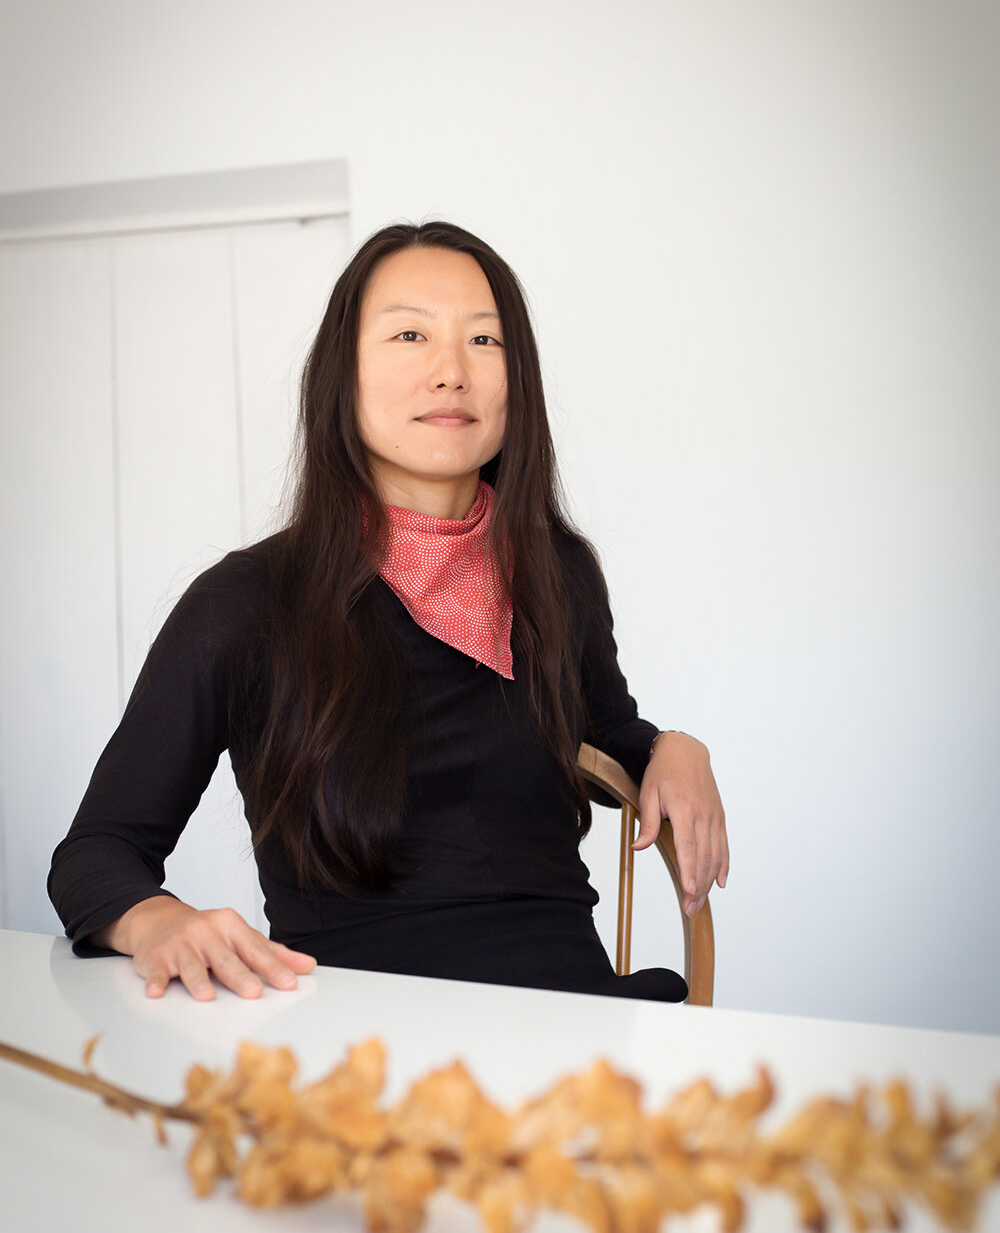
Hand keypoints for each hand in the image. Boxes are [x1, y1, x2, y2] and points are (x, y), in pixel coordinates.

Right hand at [92, 896, 316, 1000]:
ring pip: (191, 965)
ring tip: (207, 995)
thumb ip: (273, 952)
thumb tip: (307, 966)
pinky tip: (156, 992)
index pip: (254, 949)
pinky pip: (155, 970)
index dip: (272, 967)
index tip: (289, 983)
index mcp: (230, 925)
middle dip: (240, 975)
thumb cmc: (208, 934)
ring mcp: (180, 944)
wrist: (160, 921)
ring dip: (198, 980)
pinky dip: (155, 981)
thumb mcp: (240, 937)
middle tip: (254, 992)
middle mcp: (205, 931)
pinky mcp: (155, 957)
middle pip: (225, 958)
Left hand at [634, 732, 728, 917]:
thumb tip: (638, 847)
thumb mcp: (648, 794)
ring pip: (715, 855)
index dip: (689, 871)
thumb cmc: (663, 772)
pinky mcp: (720, 817)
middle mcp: (703, 815)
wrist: (685, 751)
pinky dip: (724, 865)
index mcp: (684, 809)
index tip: (689, 892)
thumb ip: (648, 823)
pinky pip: (724, 846)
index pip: (687, 847)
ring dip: (708, 882)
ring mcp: (714, 817)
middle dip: (697, 886)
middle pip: (703, 858)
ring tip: (699, 902)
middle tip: (689, 909)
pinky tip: (719, 883)